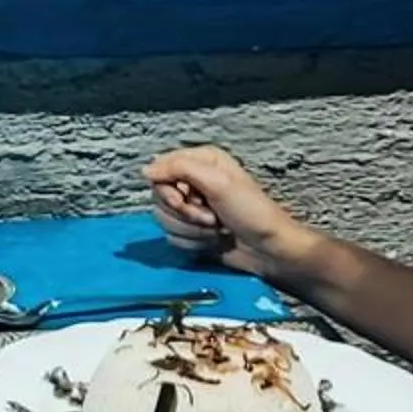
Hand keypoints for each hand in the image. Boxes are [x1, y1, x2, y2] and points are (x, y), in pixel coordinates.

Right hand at [143, 146, 326, 289]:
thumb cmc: (251, 212)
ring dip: (191, 230)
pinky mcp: (191, 231)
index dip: (167, 189)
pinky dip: (192, 242)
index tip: (185, 198)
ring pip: (164, 219)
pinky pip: (172, 237)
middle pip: (159, 197)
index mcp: (200, 161)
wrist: (268, 250)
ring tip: (216, 230)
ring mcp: (191, 207)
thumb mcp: (219, 182)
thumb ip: (179, 168)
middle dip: (184, 213)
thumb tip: (145, 171)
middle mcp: (193, 181)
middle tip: (211, 217)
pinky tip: (212, 241)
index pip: (160, 170)